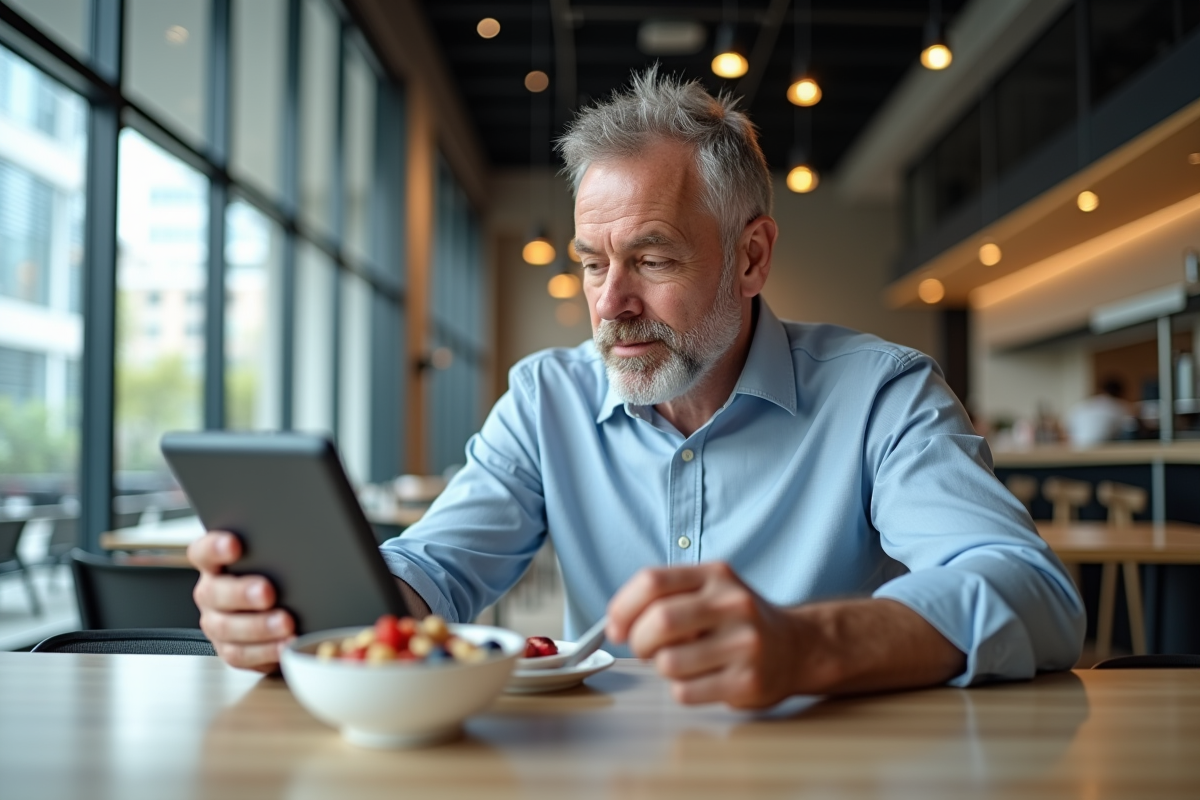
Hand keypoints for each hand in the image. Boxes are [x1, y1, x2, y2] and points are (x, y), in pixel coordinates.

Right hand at [188, 531, 293, 671]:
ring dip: (258, 626)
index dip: (215, 548)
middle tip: (267, 592)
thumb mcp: (276, 558)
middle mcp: (211, 593)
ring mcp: (217, 623)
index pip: (203, 552)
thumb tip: (306, 537)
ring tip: (285, 623)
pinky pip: (242, 654)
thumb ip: (276, 549)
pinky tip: (287, 644)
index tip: (234, 544)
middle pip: (215, 592)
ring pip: (227, 627)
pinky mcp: (230, 649)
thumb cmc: (279, 575)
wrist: (286, 608)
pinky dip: (266, 651)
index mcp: (215, 565)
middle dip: (242, 593)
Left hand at [606, 562, 806, 707]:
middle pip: (659, 622)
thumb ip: (665, 596)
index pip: (652, 581)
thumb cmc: (737, 621)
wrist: (797, 647)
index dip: (623, 606)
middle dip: (639, 641)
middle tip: (643, 649)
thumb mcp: (710, 589)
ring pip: (668, 662)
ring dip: (661, 668)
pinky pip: (685, 691)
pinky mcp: (748, 681)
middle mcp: (733, 604)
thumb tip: (616, 624)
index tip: (615, 626)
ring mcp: (744, 643)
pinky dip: (680, 689)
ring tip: (681, 662)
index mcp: (716, 575)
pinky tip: (700, 679)